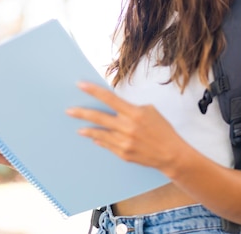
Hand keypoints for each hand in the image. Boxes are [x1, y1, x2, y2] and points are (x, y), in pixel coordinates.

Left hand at [66, 81, 188, 172]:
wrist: (171, 154)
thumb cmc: (162, 130)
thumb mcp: (149, 111)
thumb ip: (130, 108)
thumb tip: (114, 108)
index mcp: (134, 113)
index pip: (109, 98)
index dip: (93, 91)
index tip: (80, 85)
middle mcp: (127, 127)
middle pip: (98, 117)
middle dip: (81, 113)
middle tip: (69, 110)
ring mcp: (124, 142)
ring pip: (99, 134)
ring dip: (88, 130)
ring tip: (79, 129)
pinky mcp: (123, 154)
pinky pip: (107, 145)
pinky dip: (100, 140)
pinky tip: (94, 138)